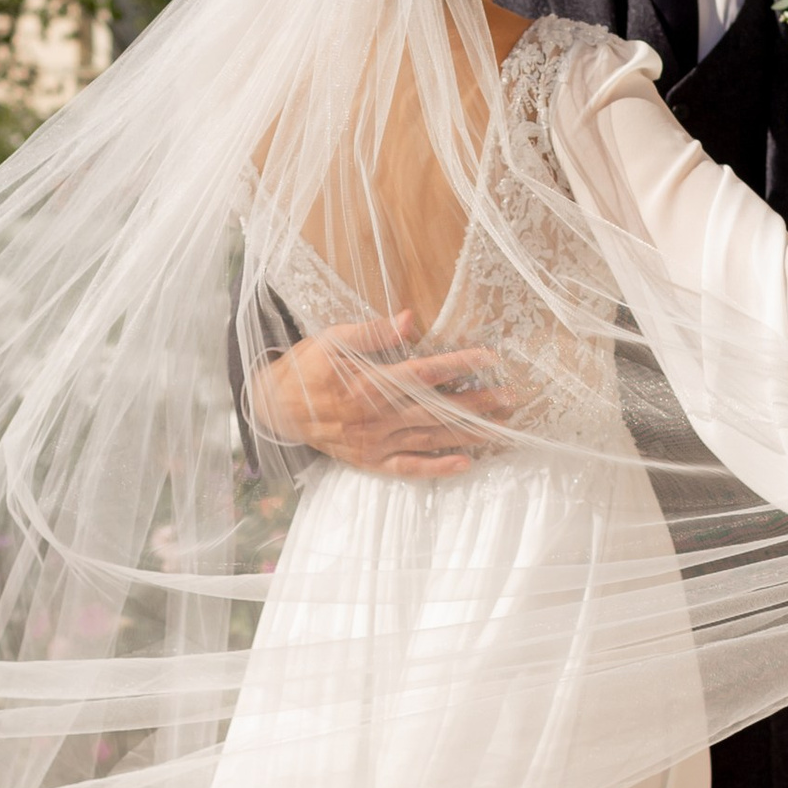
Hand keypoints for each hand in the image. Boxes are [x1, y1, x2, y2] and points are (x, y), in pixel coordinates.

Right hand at [247, 310, 512, 475]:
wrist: (275, 409)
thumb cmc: (306, 369)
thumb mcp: (330, 341)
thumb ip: (371, 333)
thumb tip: (408, 319)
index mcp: (370, 385)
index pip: (425, 373)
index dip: (459, 365)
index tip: (489, 359)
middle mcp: (377, 417)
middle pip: (437, 409)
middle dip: (477, 404)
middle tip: (511, 399)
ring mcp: (376, 443)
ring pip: (430, 438)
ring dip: (468, 433)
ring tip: (502, 428)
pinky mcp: (370, 461)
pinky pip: (408, 468)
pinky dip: (436, 468)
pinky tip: (464, 464)